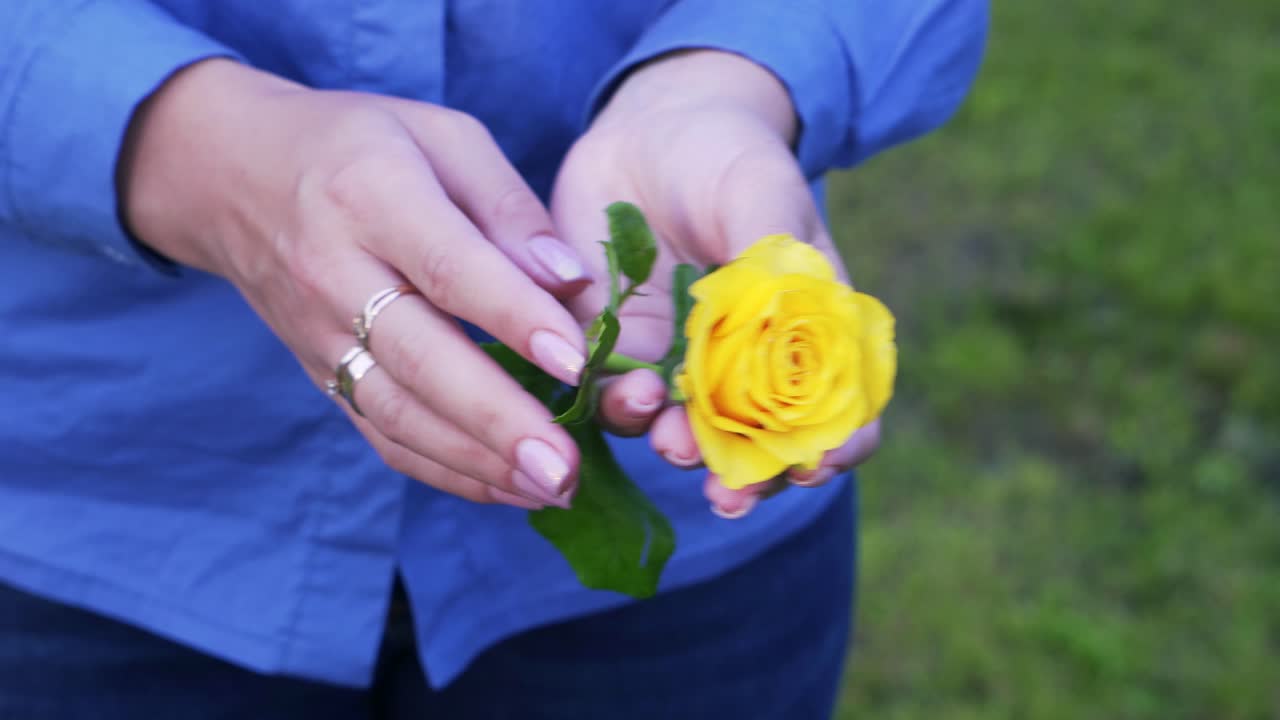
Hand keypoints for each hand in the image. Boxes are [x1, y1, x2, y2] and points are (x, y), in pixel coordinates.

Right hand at [118, 59, 593, 509]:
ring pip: (399, 413)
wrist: (233, 175)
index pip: (447, 267)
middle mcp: (335, 273)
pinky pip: (382, 434)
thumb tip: (571, 282)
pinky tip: (507, 488)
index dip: (513, 316)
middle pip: (420, 359)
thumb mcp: (442, 136)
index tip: (578, 359)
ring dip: (478, 461)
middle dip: (498, 420)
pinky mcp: (320, 375)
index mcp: (371, 195)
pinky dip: (445, 470)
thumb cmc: (361, 145)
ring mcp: (320, 335)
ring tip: (554, 487)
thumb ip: (508, 206)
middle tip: (567, 465)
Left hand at [550, 51, 880, 516]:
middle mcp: (741, 364)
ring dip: (676, 445)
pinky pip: (610, 392)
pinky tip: (623, 391)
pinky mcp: (613, 347)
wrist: (649, 126)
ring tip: (669, 437)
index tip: (815, 467)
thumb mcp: (763, 193)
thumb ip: (772, 259)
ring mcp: (675, 360)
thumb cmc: (729, 155)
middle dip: (744, 477)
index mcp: (804, 335)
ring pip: (676, 430)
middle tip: (728, 492)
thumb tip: (780, 331)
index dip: (832, 451)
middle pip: (754, 445)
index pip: (835, 414)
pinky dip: (616, 404)